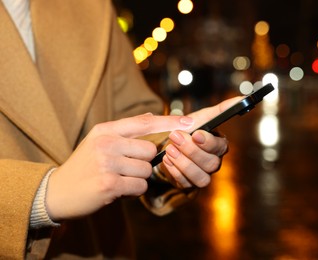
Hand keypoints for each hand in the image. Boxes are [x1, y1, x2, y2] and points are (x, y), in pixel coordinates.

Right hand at [46, 113, 193, 220]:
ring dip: (138, 178)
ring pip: (146, 169)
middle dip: (145, 162)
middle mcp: (106, 143)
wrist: (57, 191)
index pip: (144, 122)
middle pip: (150, 149)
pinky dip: (133, 190)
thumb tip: (152, 117)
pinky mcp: (109, 184)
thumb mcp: (99, 141)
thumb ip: (126, 130)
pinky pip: (140, 185)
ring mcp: (107, 163)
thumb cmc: (84, 165)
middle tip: (127, 168)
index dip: (169, 122)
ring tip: (119, 179)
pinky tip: (118, 189)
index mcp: (106, 129)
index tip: (191, 122)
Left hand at [161, 96, 242, 187]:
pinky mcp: (189, 185)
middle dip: (191, 151)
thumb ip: (220, 109)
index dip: (208, 142)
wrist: (166, 146)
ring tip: (169, 150)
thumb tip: (242, 99)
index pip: (220, 146)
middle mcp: (214, 162)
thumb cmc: (187, 130)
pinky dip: (174, 172)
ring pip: (201, 177)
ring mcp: (203, 175)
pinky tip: (166, 160)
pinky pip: (185, 184)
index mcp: (218, 145)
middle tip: (174, 137)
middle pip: (210, 163)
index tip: (196, 133)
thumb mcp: (201, 117)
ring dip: (183, 163)